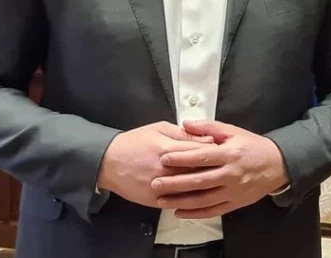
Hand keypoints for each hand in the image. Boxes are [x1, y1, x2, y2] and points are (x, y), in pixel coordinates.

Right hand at [97, 121, 215, 207]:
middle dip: (213, 169)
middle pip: (198, 171)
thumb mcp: (160, 129)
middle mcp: (165, 169)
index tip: (222, 150)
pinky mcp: (155, 200)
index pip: (200, 152)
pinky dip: (189, 197)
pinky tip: (198, 193)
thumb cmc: (134, 143)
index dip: (214, 152)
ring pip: (190, 189)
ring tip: (214, 180)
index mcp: (168, 149)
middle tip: (222, 166)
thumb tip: (206, 138)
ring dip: (204, 184)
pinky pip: (178, 201)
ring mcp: (160, 187)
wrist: (107, 162)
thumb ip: (184, 134)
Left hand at [151, 120, 287, 218]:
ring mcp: (233, 191)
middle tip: (156, 183)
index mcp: (230, 154)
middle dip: (175, 183)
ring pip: (203, 199)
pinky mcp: (235, 203)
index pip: (202, 157)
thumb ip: (209, 127)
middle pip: (199, 181)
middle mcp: (231, 174)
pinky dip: (195, 213)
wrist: (277, 165)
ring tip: (162, 200)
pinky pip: (212, 211)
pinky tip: (179, 212)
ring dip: (181, 201)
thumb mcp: (233, 131)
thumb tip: (186, 124)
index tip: (164, 158)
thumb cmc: (253, 147)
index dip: (182, 158)